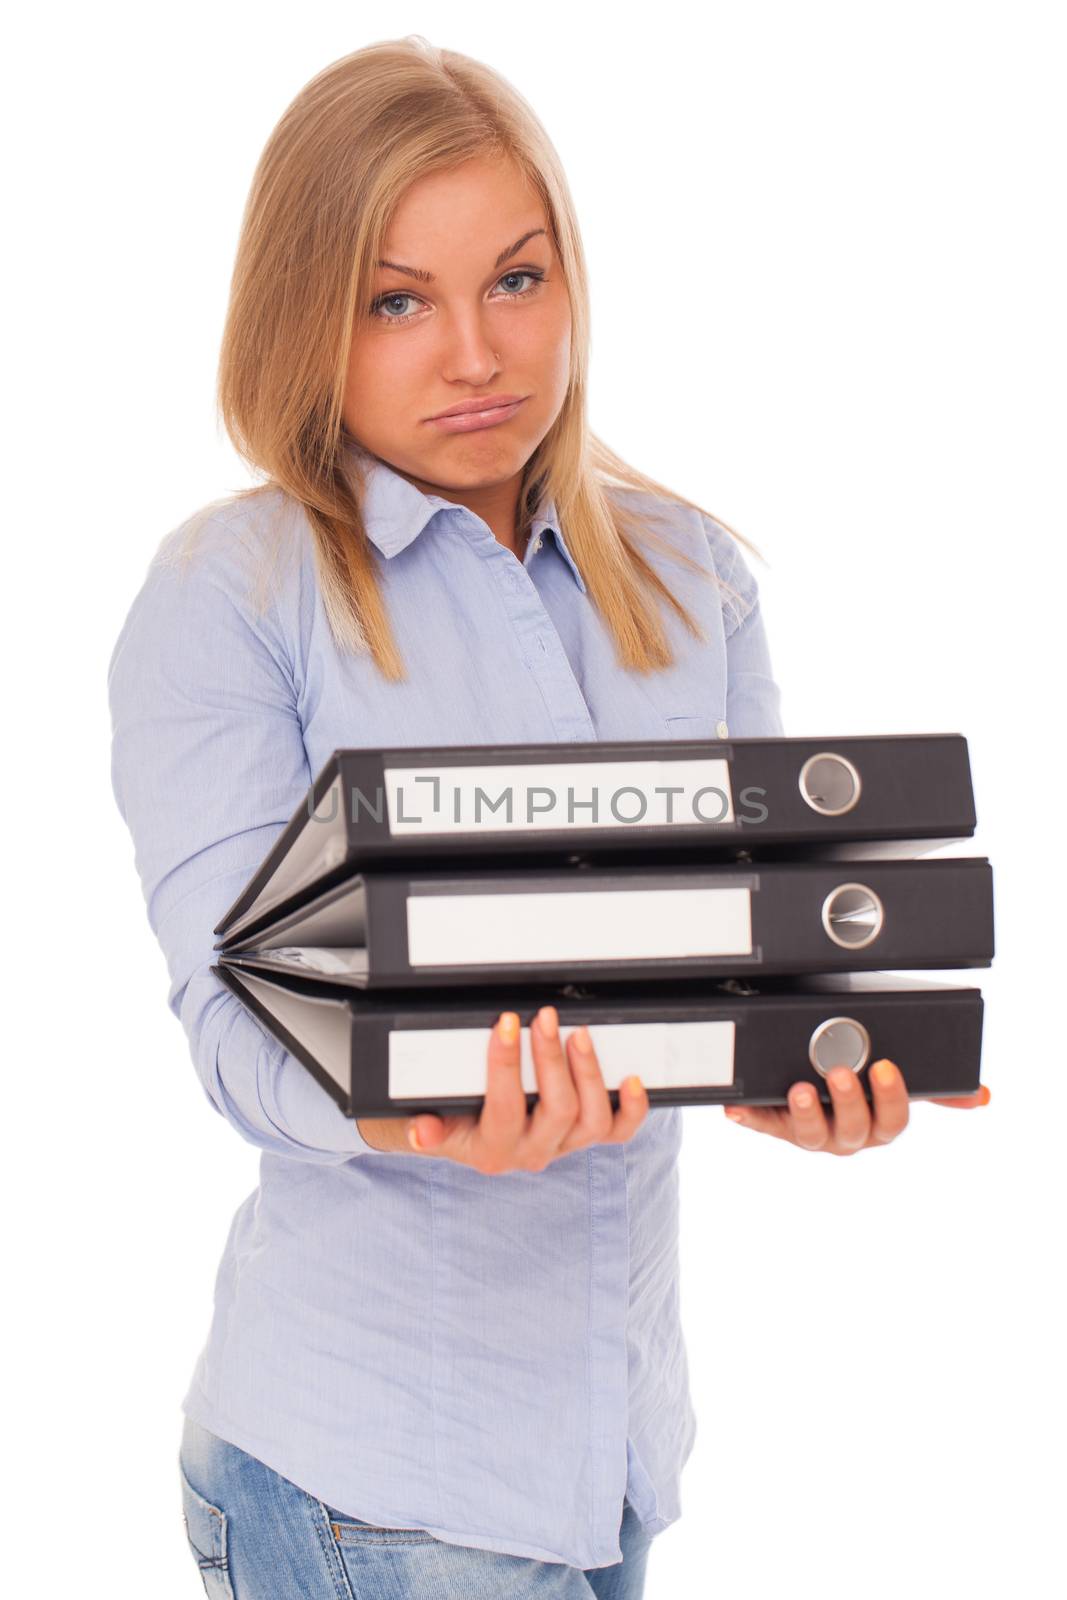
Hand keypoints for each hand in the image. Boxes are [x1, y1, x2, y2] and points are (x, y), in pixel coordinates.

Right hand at [404, 1005, 648, 1172]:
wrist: (468, 1139)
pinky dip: (633, 1108)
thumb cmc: (453, 1119)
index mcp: (492, 1148)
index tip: (507, 1023)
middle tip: (545, 1019)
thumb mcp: (431, 1123)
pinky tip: (632, 1079)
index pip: (504, 1107)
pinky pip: (618, 1131)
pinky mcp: (584, 1138)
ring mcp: (563, 1146)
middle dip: (552, 1059)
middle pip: (556, 1110)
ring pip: (591, 1121)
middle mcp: (532, 1152)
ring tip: (578, 1035)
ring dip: (588, 1074)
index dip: (506, 1065)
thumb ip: (426, 1129)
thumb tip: (419, 1132)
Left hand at [722, 1059, 990, 1155]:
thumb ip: (934, 1089)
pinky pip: (759, 1123)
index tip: (886, 1068)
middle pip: (851, 1131)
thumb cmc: (857, 1078)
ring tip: (798, 1088)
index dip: (890, 1099)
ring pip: (809, 1136)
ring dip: (804, 1114)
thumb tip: (982, 1096)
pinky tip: (736, 1106)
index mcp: (875, 1124)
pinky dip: (747, 1115)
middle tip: (840, 1072)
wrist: (807, 1075)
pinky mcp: (771, 1122)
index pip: (892, 1122)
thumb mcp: (892, 1082)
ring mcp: (807, 1131)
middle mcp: (843, 1135)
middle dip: (848, 1103)